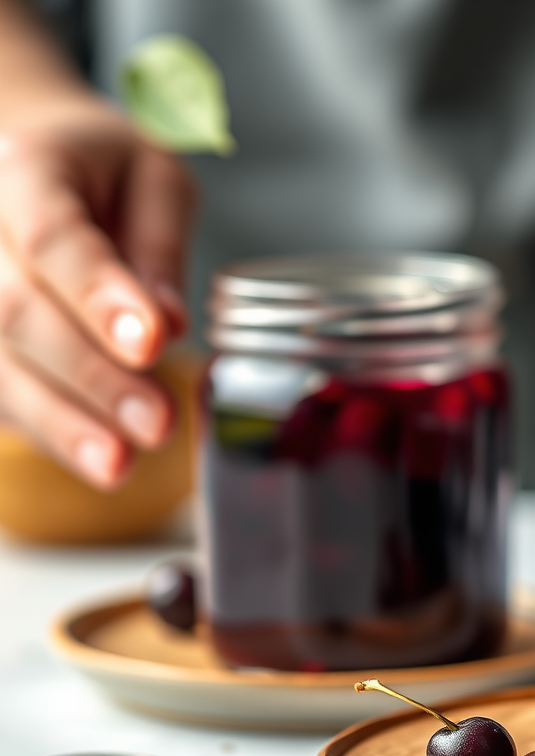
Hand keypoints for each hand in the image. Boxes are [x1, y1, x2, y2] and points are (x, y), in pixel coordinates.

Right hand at [0, 99, 194, 487]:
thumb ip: (159, 247)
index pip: (52, 239)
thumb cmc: (104, 174)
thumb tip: (170, 323)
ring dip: (60, 421)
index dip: (98, 296)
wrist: (34, 162)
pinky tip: (96, 459)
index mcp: (25, 170)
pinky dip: (47, 429)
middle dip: (90, 376)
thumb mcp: (153, 181)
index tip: (152, 343)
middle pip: (14, 312)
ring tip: (120, 465)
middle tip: (155, 424)